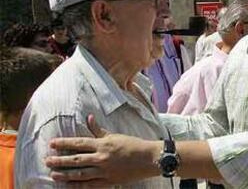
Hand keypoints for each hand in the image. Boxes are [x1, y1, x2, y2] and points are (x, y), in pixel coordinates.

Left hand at [45, 114, 162, 185]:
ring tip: (53, 175)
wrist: (148, 158)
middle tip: (47, 161)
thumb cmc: (133, 144)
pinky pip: (91, 184)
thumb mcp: (115, 135)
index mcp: (103, 143)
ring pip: (80, 173)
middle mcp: (101, 157)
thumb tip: (89, 118)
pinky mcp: (110, 180)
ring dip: (66, 174)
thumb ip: (99, 129)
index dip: (64, 143)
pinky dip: (79, 185)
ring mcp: (105, 170)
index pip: (79, 142)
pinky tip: (70, 186)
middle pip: (76, 159)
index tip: (52, 143)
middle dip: (60, 160)